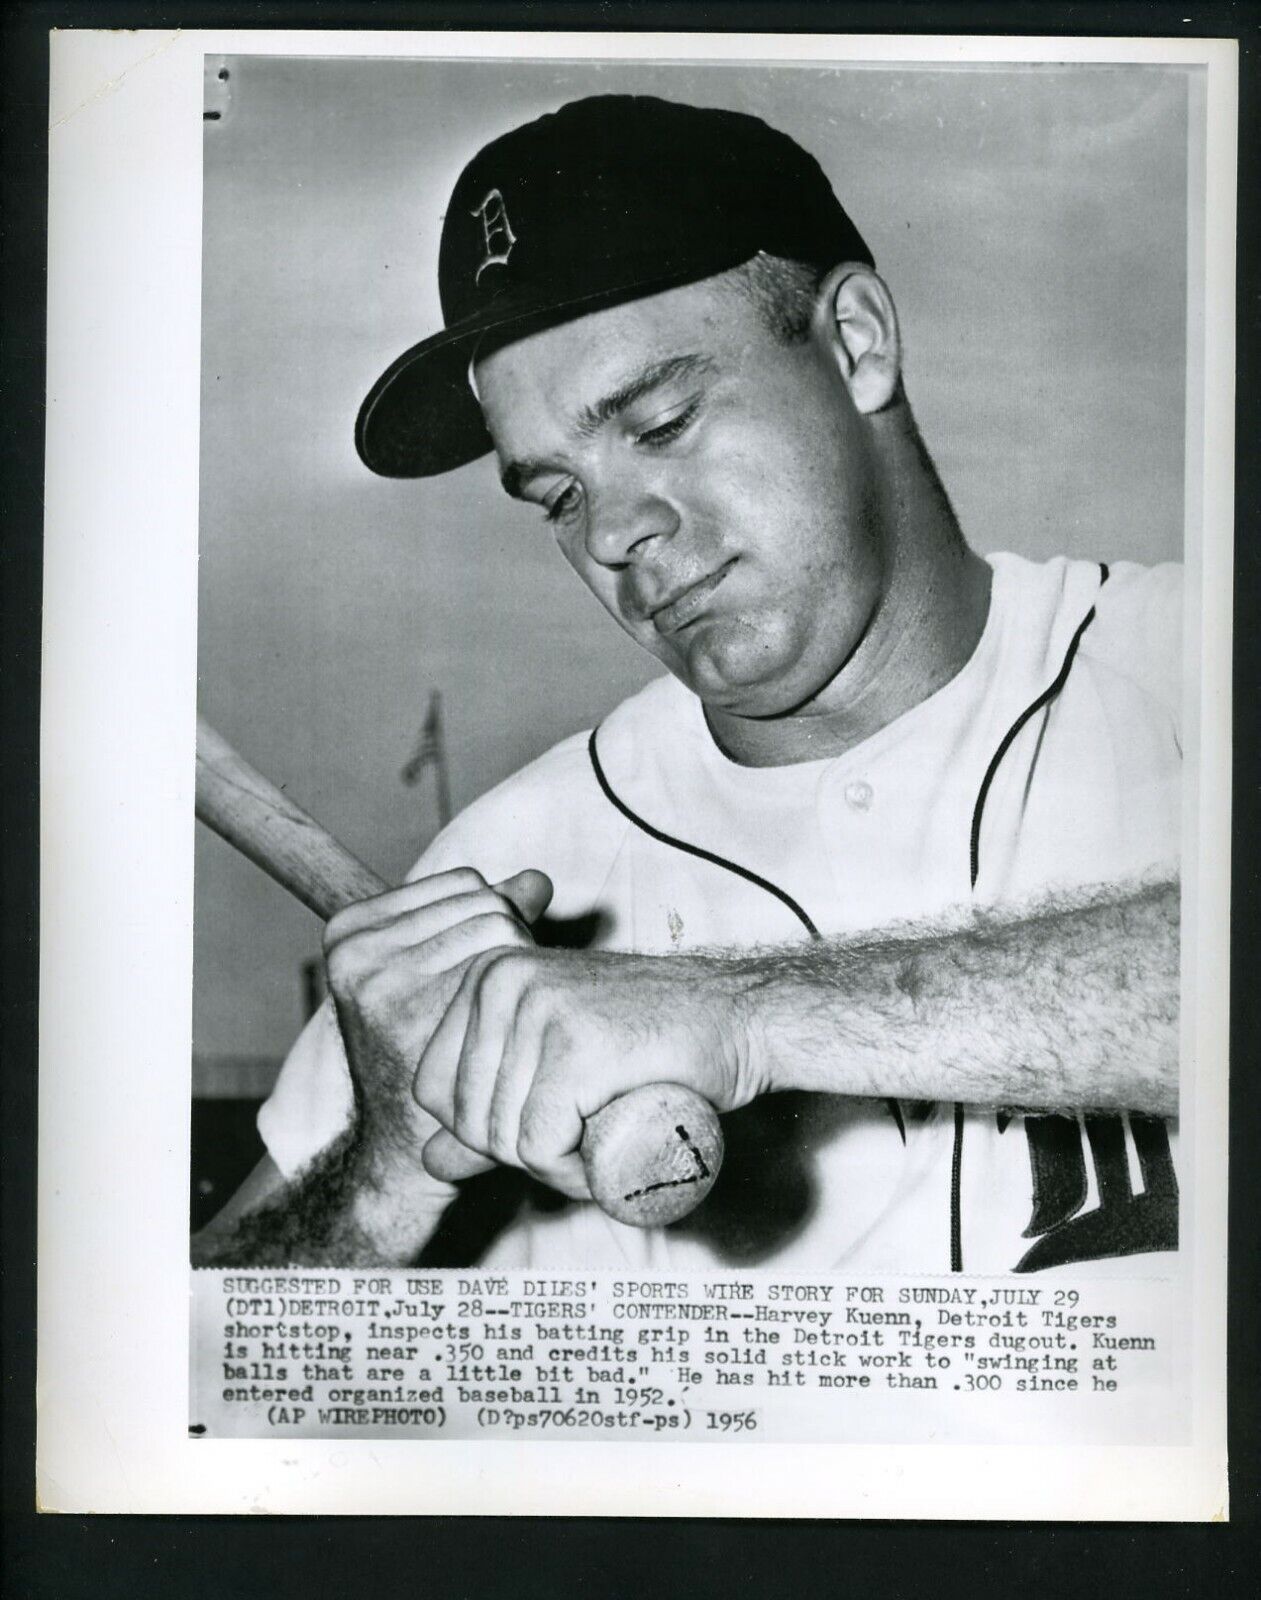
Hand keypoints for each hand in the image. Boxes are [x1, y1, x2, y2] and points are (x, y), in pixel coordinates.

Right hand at [322, 866, 553, 1185]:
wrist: (407, 1149)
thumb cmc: (432, 1052)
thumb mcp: (439, 971)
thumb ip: (485, 917)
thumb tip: (540, 880)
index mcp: (349, 931)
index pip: (466, 883)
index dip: (493, 923)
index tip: (479, 977)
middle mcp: (357, 951)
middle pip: (486, 902)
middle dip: (511, 944)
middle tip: (500, 1005)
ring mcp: (382, 982)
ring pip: (502, 928)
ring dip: (521, 970)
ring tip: (502, 1020)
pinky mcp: (417, 1016)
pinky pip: (506, 964)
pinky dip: (525, 993)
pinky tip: (510, 1033)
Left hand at [414, 948, 763, 1198]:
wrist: (739, 1021)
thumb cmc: (649, 1045)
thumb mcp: (553, 1066)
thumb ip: (489, 1106)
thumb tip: (429, 1160)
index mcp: (486, 975)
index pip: (432, 1089)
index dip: (481, 1130)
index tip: (544, 1120)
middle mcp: (502, 981)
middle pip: (467, 1118)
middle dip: (517, 1154)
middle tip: (581, 1138)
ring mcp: (539, 1009)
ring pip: (502, 1137)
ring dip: (550, 1168)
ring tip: (599, 1143)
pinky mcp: (577, 1047)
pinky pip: (540, 1146)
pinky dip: (570, 1173)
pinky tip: (604, 1155)